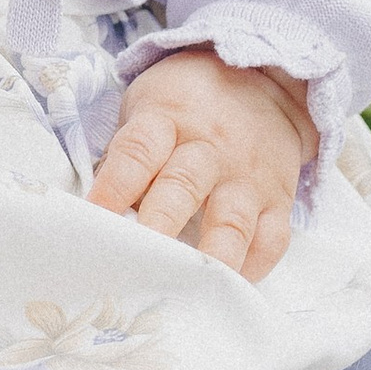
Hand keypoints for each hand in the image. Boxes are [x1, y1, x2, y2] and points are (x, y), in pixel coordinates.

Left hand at [87, 48, 312, 278]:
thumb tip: (100, 210)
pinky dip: (254, 265)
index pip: (137, 152)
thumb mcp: (148, 105)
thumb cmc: (187, 102)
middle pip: (183, 187)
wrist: (264, 82)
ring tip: (190, 287)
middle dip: (158, 225)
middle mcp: (209, 149)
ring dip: (211, 256)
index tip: (93, 219)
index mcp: (167, 119)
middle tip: (137, 260)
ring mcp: (247, 177)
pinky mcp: (277, 199)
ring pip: (231, 221)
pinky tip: (230, 285)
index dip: (114, 186)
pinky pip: (272, 238)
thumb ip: (127, 153)